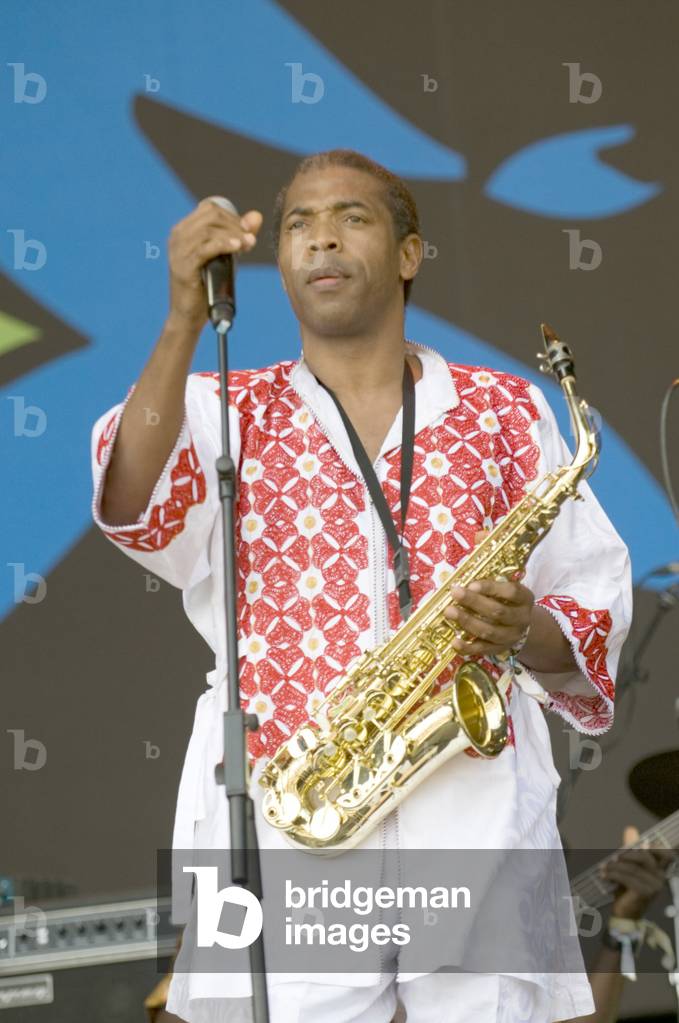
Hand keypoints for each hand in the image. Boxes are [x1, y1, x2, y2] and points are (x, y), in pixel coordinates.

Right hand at [167, 199, 262, 329]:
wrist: (189, 315)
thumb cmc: (208, 285)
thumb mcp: (226, 256)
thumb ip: (238, 235)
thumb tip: (257, 216)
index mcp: (184, 230)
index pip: (210, 208)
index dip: (232, 216)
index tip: (247, 231)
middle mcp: (178, 236)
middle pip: (211, 216)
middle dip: (235, 225)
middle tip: (251, 240)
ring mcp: (178, 251)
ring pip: (209, 230)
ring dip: (234, 235)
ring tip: (249, 245)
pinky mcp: (183, 266)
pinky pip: (205, 248)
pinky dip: (223, 245)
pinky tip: (237, 247)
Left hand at [444, 533, 533, 656]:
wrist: (523, 625)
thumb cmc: (507, 595)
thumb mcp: (506, 576)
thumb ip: (492, 554)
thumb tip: (480, 533)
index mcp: (525, 597)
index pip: (512, 592)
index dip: (492, 588)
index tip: (472, 583)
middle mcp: (521, 618)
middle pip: (499, 612)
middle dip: (475, 603)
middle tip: (455, 592)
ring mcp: (511, 636)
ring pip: (490, 631)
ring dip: (468, 622)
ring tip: (448, 611)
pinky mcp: (500, 650)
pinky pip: (484, 651)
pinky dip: (469, 648)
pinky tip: (454, 642)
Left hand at [601, 825, 673, 919]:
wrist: (626, 915)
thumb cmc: (627, 889)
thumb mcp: (629, 867)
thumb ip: (631, 849)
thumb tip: (631, 829)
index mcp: (659, 871)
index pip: (665, 854)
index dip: (656, 846)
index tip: (643, 842)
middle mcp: (660, 878)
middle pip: (645, 857)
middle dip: (627, 854)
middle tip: (614, 857)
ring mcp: (654, 886)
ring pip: (632, 868)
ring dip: (615, 866)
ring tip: (604, 867)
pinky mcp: (644, 893)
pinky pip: (626, 877)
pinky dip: (613, 874)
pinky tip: (604, 875)